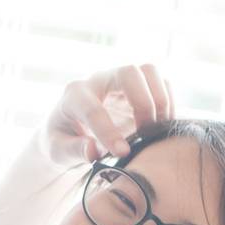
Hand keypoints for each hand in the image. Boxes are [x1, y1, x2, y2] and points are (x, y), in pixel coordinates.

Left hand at [42, 64, 173, 165]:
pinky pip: (160, 83)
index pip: (93, 108)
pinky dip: (167, 102)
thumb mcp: (57, 149)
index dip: (108, 131)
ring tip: (158, 128)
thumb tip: (93, 151)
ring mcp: (120, 82)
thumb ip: (73, 150)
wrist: (68, 131)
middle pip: (129, 73)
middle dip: (142, 102)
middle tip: (146, 132)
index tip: (122, 152)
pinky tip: (163, 126)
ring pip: (148, 71)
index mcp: (74, 96)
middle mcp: (99, 81)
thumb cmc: (60, 140)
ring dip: (159, 99)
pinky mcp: (137, 89)